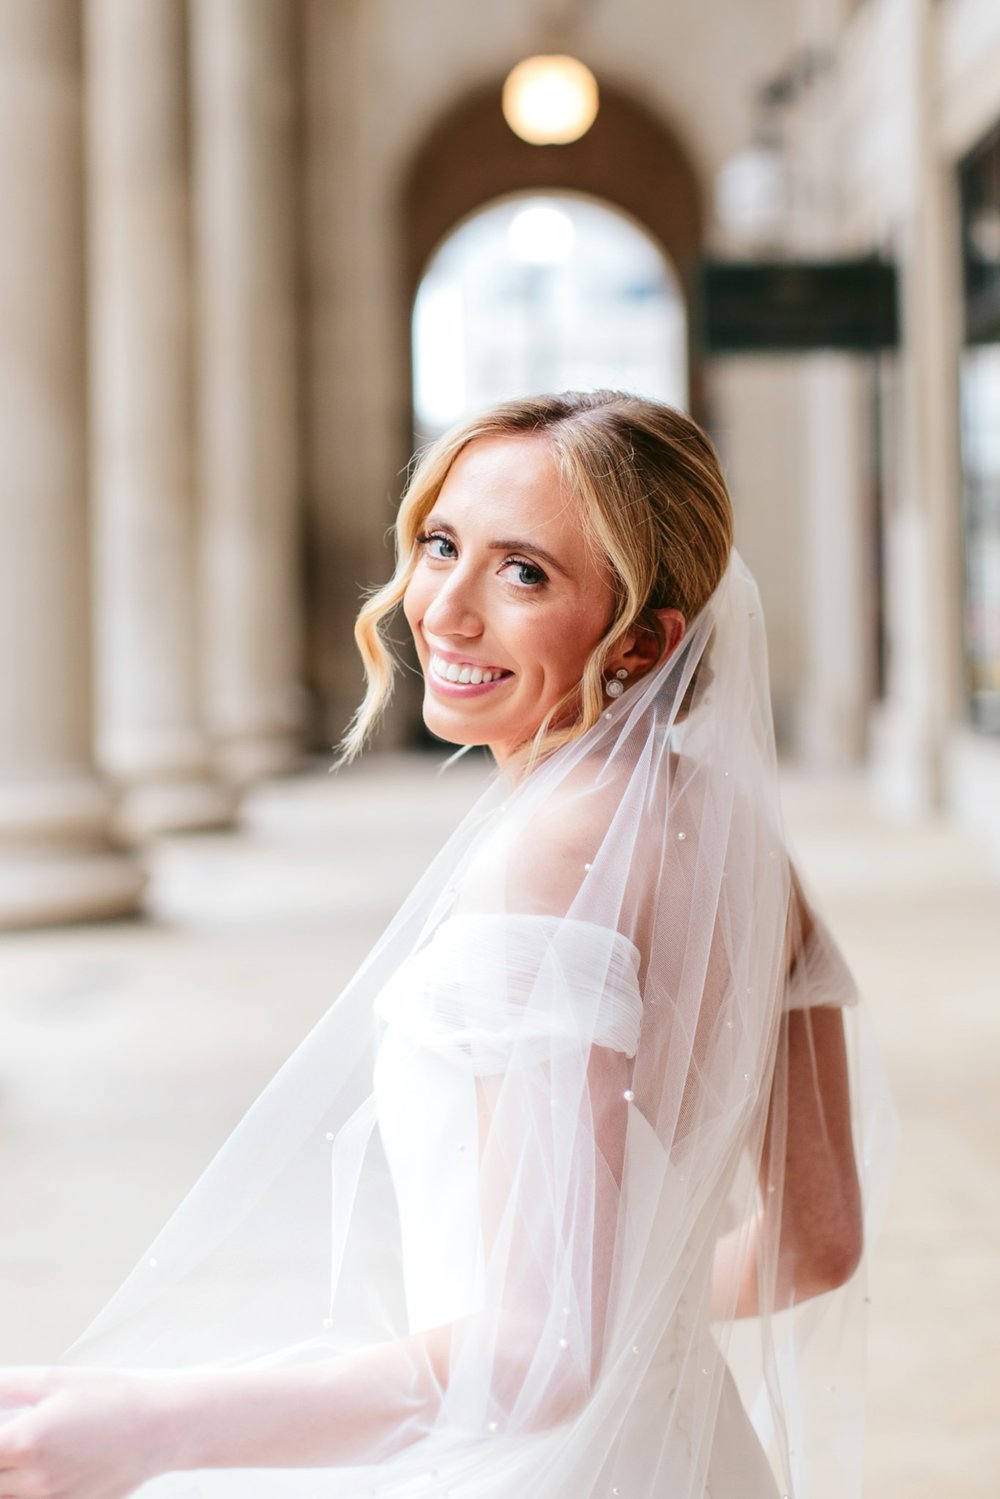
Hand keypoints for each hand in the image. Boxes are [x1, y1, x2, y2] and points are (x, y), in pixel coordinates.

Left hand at [0, 1365, 168, 1498]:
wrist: (159, 1427)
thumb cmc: (114, 1399)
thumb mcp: (56, 1380)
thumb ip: (8, 1386)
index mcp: (26, 1442)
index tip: (2, 1429)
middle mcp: (35, 1480)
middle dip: (0, 1458)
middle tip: (14, 1439)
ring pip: (8, 1496)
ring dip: (9, 1476)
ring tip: (29, 1451)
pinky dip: (29, 1489)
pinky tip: (46, 1467)